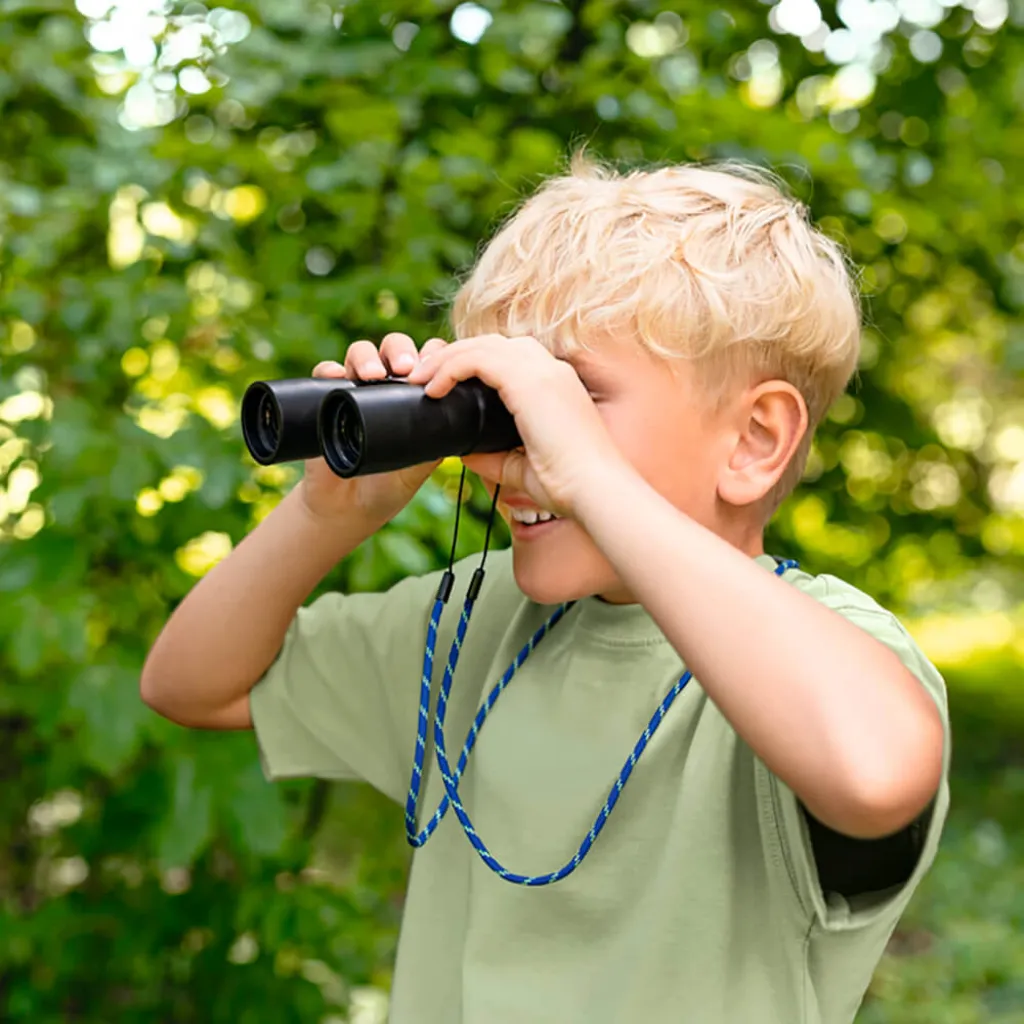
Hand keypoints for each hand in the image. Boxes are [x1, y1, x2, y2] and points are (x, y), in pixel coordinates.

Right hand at [300, 332, 448, 525]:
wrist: (349, 509)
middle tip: (405, 369)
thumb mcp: (420, 466)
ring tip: (373, 375)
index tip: (437, 370)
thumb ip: (436, 442)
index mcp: (413, 395)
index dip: (433, 355)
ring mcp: (355, 389)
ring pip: (361, 353)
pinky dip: (329, 369)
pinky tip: (336, 374)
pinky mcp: (326, 399)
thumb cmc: (389, 485)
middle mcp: (385, 385)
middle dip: (400, 351)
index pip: (426, 359)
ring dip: (367, 356)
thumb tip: (457, 420)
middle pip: (394, 348)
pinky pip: (324, 373)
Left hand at [406, 334, 622, 516]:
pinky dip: (451, 368)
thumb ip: (493, 457)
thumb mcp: (522, 468)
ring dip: (446, 359)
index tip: (444, 385)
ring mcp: (542, 371)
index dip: (473, 363)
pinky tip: (433, 389)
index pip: (508, 357)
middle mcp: (551, 370)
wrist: (595, 489)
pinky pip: (478, 360)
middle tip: (422, 377)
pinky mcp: (530, 381)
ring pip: (481, 345)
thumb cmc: (568, 486)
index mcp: (555, 386)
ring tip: (420, 380)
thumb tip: (462, 453)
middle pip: (492, 344)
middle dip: (454, 355)